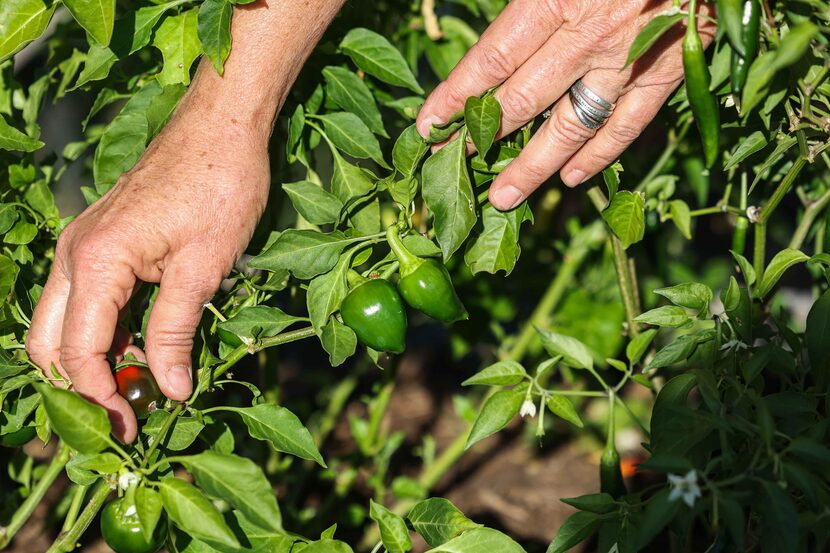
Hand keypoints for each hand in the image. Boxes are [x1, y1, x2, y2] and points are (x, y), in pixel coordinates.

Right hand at [26, 95, 269, 441]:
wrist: (223, 127)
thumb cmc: (221, 188)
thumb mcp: (203, 270)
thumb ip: (176, 333)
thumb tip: (170, 391)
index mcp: (96, 261)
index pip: (79, 352)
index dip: (101, 397)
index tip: (131, 426)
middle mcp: (75, 253)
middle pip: (50, 341)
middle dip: (79, 385)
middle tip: (124, 416)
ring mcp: (83, 244)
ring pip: (62, 321)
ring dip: (89, 360)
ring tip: (134, 389)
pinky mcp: (102, 240)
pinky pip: (84, 299)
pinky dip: (101, 331)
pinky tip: (138, 348)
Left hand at [416, 0, 713, 209]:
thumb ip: (530, 3)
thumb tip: (494, 52)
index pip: (492, 60)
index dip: (456, 95)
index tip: (430, 124)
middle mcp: (590, 33)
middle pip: (524, 100)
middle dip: (483, 136)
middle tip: (454, 168)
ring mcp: (631, 57)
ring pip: (572, 124)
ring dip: (534, 165)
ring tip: (504, 197)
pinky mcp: (669, 69)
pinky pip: (628, 123)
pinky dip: (599, 155)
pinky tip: (572, 177)